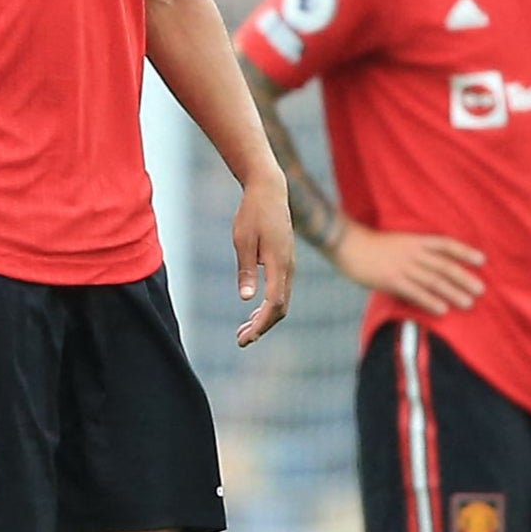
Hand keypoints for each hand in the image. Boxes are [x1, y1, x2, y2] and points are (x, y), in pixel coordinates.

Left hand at [232, 171, 295, 347]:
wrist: (270, 191)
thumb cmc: (252, 213)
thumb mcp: (242, 240)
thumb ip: (246, 270)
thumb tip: (246, 298)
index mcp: (279, 264)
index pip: (274, 305)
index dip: (261, 325)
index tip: (245, 338)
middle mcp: (289, 268)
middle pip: (280, 308)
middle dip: (262, 327)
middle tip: (241, 340)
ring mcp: (289, 265)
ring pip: (282, 301)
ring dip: (264, 318)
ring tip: (242, 331)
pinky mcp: (285, 262)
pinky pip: (280, 290)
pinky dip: (267, 305)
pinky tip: (252, 310)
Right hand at [330, 223, 483, 317]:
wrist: (345, 243)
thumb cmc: (366, 243)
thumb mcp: (394, 242)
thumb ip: (409, 253)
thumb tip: (423, 266)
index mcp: (414, 241)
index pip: (445, 245)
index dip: (464, 252)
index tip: (482, 260)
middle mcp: (412, 253)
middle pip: (444, 266)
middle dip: (464, 278)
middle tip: (480, 290)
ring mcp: (402, 267)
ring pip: (434, 281)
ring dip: (453, 293)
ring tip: (468, 303)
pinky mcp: (391, 280)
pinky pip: (415, 292)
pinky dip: (430, 301)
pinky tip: (442, 310)